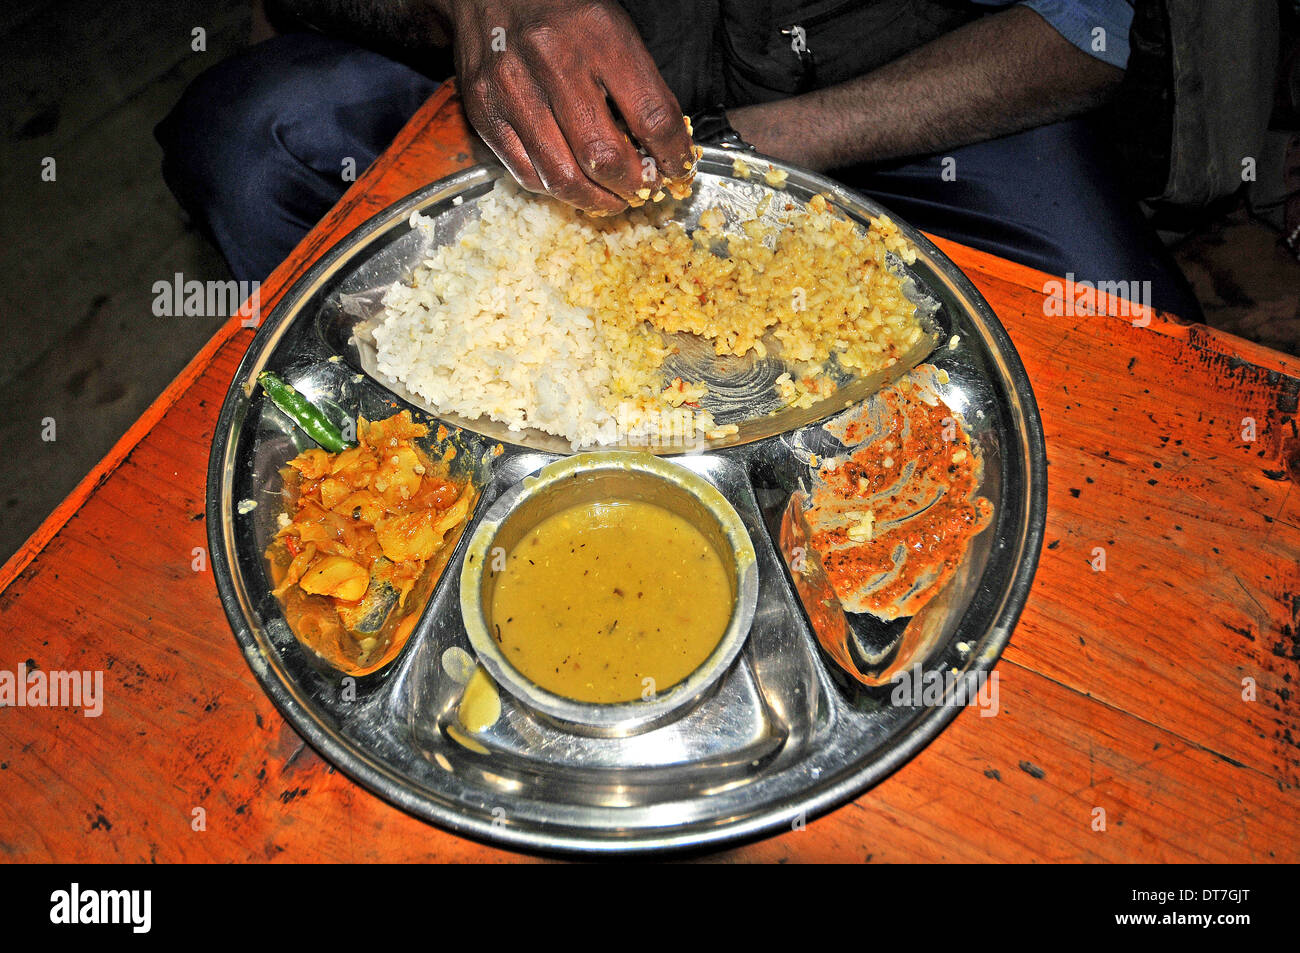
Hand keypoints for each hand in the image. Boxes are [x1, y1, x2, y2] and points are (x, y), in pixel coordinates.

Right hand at [436, 0, 695, 212]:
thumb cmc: (561, 8)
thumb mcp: (614, 27)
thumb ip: (639, 86)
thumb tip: (661, 149)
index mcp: (599, 35)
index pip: (652, 116)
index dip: (673, 155)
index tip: (678, 168)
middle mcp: (552, 60)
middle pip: (604, 156)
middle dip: (633, 186)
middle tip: (643, 190)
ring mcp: (511, 88)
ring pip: (562, 176)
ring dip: (595, 199)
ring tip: (612, 198)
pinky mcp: (483, 110)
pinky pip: (525, 173)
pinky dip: (556, 188)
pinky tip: (573, 182)